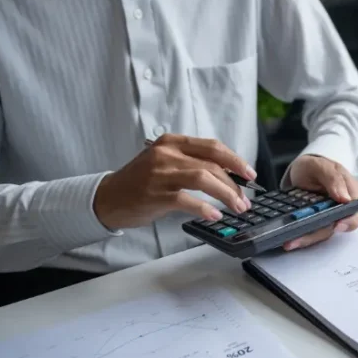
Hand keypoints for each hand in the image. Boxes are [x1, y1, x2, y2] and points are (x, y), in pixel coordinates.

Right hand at [93, 134, 256, 229]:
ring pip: (204, 178)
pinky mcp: (155, 194)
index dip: (235, 160)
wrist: (108, 198)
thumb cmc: (140, 182)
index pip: (212, 147)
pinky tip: (215, 215)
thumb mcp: (165, 162)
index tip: (249, 174)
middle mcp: (166, 153)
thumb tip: (228, 177)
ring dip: (226, 194)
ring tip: (236, 208)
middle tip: (244, 200)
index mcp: (172, 142)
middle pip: (212, 164)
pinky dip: (204, 208)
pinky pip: (187, 200)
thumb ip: (192, 163)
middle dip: (234, 184)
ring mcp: (160, 173)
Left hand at [282, 154, 357, 250]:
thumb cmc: (315, 167)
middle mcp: (341, 209)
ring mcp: (328, 218)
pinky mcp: (315, 223)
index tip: (338, 225)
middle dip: (319, 235)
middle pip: (338, 229)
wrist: (302, 171)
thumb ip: (333, 178)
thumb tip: (345, 199)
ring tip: (289, 242)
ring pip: (322, 233)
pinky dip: (299, 237)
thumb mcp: (322, 166)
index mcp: (350, 194)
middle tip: (299, 238)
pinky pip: (310, 233)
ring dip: (306, 239)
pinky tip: (288, 240)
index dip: (352, 222)